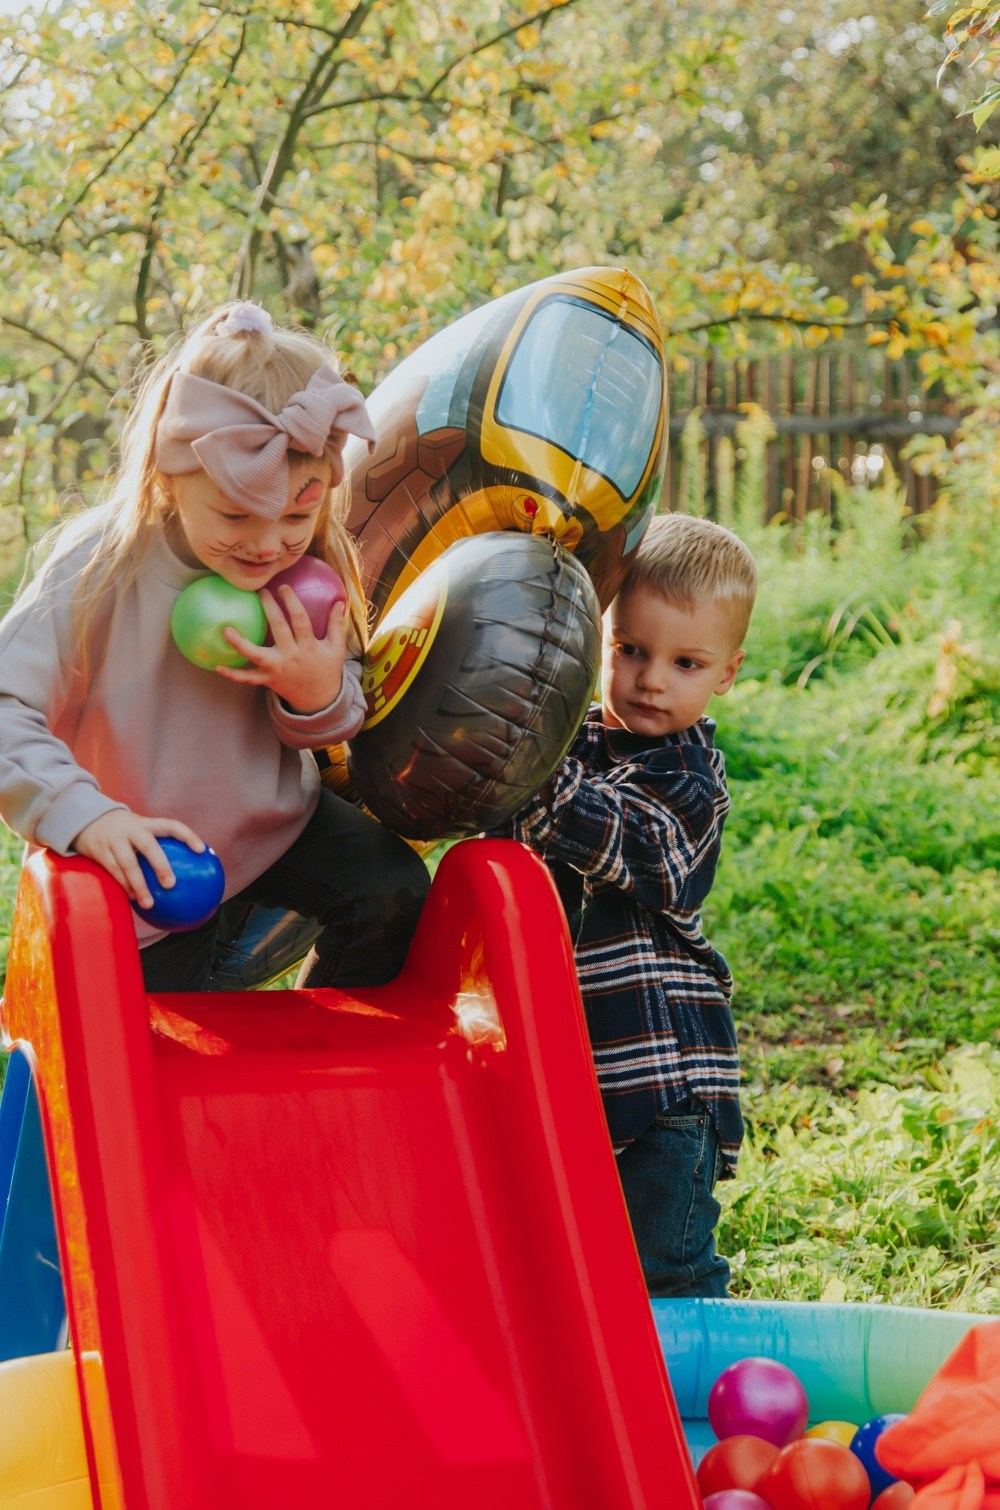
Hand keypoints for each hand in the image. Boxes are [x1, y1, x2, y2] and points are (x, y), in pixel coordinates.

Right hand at [73, 810, 207, 909]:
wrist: (86, 818)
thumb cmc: (124, 831)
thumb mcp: (140, 828)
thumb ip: (157, 843)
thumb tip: (186, 867)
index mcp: (146, 823)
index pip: (171, 825)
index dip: (188, 836)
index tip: (201, 850)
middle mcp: (131, 829)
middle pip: (149, 846)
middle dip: (160, 865)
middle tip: (171, 884)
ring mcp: (115, 840)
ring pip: (129, 863)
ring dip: (139, 885)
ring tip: (149, 903)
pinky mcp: (100, 851)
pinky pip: (114, 871)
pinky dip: (124, 886)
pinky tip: (133, 898)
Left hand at [215, 587, 346, 712]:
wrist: (319, 701)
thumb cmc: (327, 670)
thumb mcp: (336, 649)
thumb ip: (336, 625)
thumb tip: (339, 601)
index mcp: (309, 646)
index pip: (300, 620)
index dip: (292, 602)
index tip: (283, 588)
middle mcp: (291, 656)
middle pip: (279, 629)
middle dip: (270, 609)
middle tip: (260, 591)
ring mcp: (277, 669)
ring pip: (256, 655)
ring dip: (240, 643)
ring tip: (225, 630)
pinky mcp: (268, 680)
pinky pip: (248, 678)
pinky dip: (233, 675)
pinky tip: (217, 667)